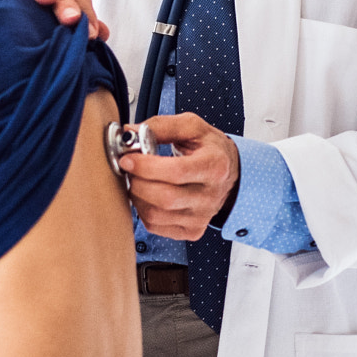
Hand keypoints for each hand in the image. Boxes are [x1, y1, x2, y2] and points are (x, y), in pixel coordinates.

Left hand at [120, 111, 239, 240]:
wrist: (228, 173)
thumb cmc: (210, 149)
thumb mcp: (192, 127)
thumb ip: (161, 126)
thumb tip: (130, 133)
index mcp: (215, 166)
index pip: (177, 172)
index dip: (146, 167)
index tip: (128, 159)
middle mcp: (210, 195)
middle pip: (165, 198)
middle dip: (137, 182)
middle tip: (129, 169)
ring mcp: (201, 216)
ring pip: (155, 215)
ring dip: (136, 196)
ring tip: (137, 180)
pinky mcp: (191, 230)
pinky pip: (155, 226)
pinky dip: (142, 210)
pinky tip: (146, 195)